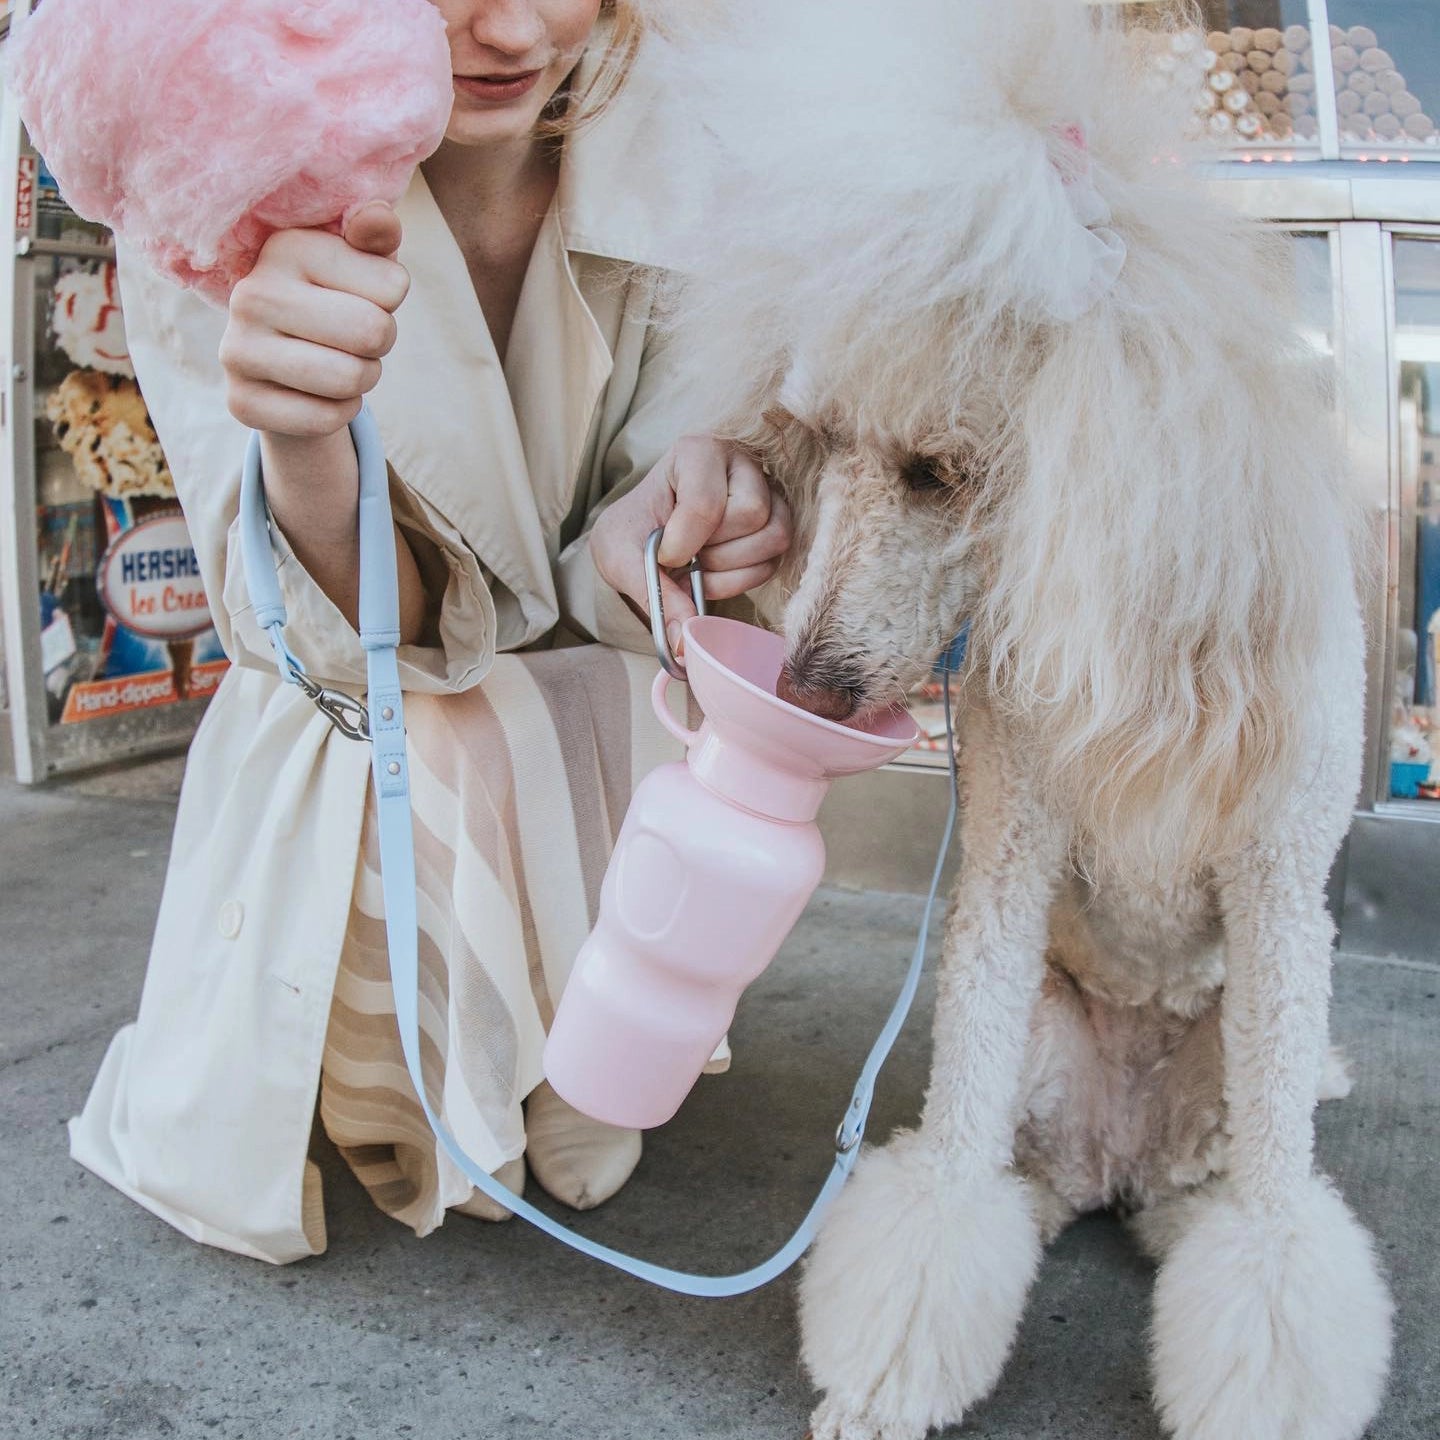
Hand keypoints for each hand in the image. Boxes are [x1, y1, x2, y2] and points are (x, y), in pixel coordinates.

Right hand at [219, 202, 409, 438]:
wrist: (288, 365)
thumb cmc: (338, 300)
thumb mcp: (362, 261)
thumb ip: (377, 235)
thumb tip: (378, 217)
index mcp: (285, 247)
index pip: (392, 287)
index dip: (391, 300)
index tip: (361, 296)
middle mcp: (251, 294)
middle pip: (372, 333)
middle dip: (380, 343)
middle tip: (356, 338)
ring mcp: (237, 350)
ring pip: (351, 379)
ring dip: (363, 378)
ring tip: (340, 362)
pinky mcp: (241, 402)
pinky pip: (327, 418)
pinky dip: (340, 412)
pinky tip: (319, 394)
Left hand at [590, 436, 791, 648]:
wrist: (642, 537)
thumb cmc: (632, 533)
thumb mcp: (621, 557)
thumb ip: (651, 593)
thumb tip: (684, 639)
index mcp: (696, 452)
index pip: (707, 502)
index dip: (684, 542)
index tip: (663, 553)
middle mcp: (740, 464)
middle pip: (751, 515)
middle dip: (713, 551)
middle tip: (684, 554)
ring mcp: (767, 493)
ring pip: (772, 538)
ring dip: (729, 567)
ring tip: (698, 563)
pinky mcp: (777, 524)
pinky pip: (774, 562)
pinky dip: (740, 579)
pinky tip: (713, 570)